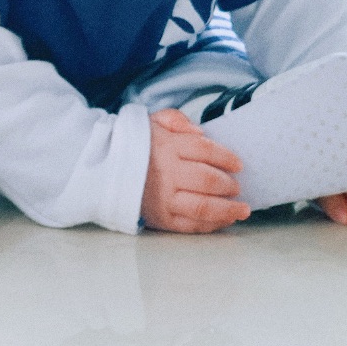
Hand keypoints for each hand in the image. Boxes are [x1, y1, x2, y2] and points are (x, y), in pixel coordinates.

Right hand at [141, 108, 250, 233]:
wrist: (104, 170)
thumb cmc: (134, 145)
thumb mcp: (153, 121)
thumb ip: (177, 120)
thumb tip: (200, 132)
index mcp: (166, 146)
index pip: (205, 150)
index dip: (226, 157)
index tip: (238, 164)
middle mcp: (166, 173)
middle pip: (208, 179)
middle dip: (228, 184)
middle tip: (237, 186)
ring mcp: (163, 198)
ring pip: (203, 206)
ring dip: (228, 209)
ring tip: (242, 209)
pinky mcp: (160, 218)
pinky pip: (191, 225)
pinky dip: (211, 224)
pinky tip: (224, 220)